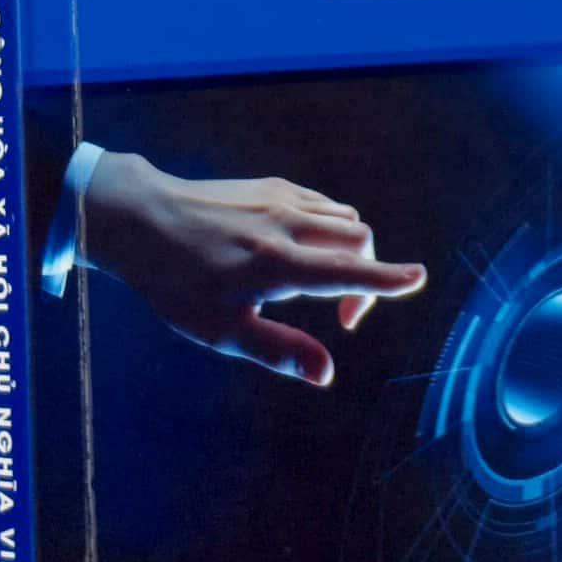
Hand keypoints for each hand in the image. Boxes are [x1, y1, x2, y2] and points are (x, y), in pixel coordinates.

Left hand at [77, 150, 426, 388]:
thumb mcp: (220, 331)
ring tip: (322, 286)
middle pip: (359, 242)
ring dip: (352, 253)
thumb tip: (326, 375)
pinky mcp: (272, 187)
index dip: (388, 280)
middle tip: (341, 317)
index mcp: (277, 265)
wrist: (142, 218)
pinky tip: (306, 252)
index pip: (347, 271)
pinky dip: (333, 228)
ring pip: (346, 220)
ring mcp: (281, 200)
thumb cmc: (176, 282)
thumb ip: (278, 351)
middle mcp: (287, 226)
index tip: (419, 279)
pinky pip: (324, 205)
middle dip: (367, 279)